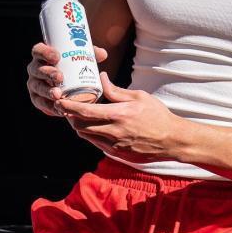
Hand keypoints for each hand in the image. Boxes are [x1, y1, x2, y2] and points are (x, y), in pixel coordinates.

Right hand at [27, 42, 107, 116]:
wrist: (67, 88)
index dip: (45, 52)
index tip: (57, 57)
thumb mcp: (81, 59)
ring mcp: (35, 84)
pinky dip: (49, 107)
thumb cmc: (73, 68)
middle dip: (47, 73)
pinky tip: (59, 109)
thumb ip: (91, 55)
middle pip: (37, 69)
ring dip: (47, 91)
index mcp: (43, 56)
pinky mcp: (37, 99)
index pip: (38, 50)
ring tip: (58, 95)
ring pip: (38, 87)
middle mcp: (36, 69)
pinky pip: (41, 103)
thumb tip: (103, 54)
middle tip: (60, 77)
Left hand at [59, 72, 184, 161]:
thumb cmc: (158, 115)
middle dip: (70, 116)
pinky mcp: (117, 154)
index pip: (85, 111)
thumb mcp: (139, 97)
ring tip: (80, 116)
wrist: (172, 140)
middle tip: (67, 107)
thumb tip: (101, 79)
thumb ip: (116, 90)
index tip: (59, 100)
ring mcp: (114, 145)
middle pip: (80, 126)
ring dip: (80, 126)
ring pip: (86, 136)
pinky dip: (91, 134)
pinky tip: (95, 126)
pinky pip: (97, 144)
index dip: (68, 106)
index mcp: (118, 115)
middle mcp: (113, 132)